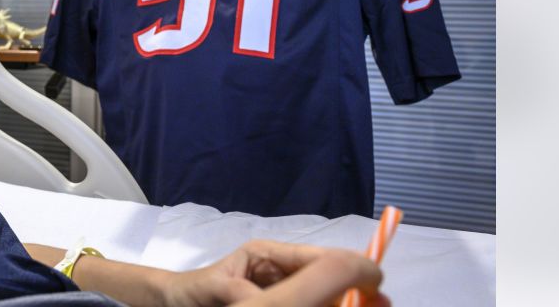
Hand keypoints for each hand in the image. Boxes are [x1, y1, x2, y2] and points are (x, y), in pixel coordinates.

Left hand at [156, 239, 389, 306]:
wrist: (175, 306)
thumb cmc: (194, 292)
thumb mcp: (218, 289)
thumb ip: (248, 291)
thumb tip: (274, 294)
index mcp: (269, 256)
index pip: (318, 258)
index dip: (349, 268)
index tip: (374, 280)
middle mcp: (282, 272)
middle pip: (328, 278)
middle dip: (354, 290)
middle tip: (382, 302)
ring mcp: (284, 292)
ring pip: (322, 295)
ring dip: (342, 300)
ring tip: (370, 304)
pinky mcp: (281, 301)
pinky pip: (308, 301)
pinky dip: (326, 304)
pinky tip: (342, 305)